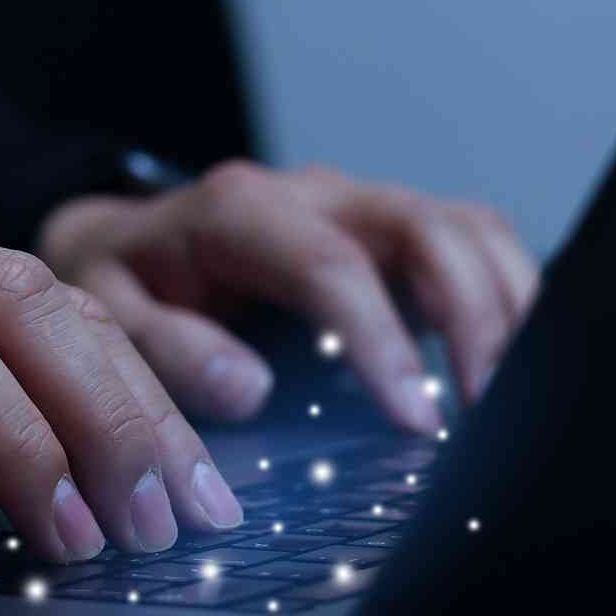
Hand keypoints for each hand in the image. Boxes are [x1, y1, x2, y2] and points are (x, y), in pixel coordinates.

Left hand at [36, 161, 538, 431]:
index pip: (332, 266)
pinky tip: (510, 360)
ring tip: (511, 392)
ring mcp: (361, 209)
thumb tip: (245, 388)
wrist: (120, 239)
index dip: (382, 342)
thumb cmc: (118, 280)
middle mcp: (313, 197)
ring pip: (464, 229)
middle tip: (486, 410)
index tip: (416, 418)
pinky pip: (472, 245)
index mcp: (238, 210)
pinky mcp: (392, 235)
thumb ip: (164, 349)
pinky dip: (505, 294)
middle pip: (425, 228)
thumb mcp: (104, 312)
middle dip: (472, 316)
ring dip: (505, 304)